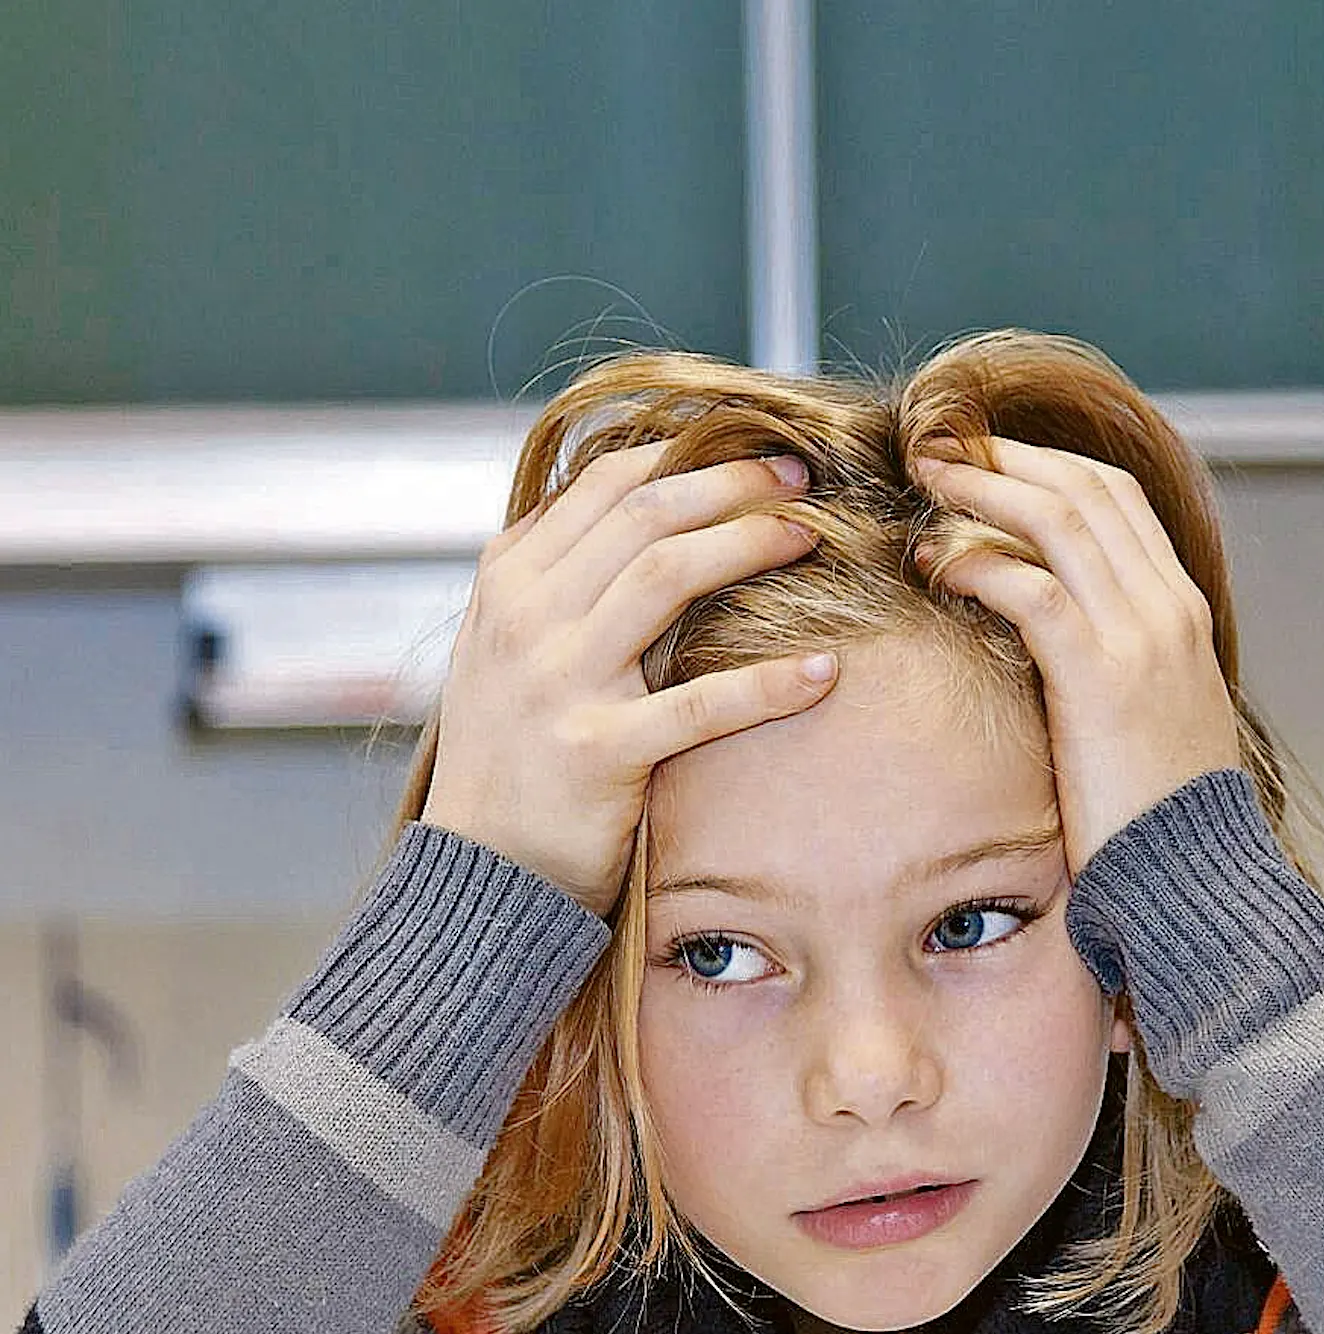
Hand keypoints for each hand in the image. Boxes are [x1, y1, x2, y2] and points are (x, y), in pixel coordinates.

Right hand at [422, 447, 829, 913]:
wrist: (478, 870)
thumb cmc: (509, 757)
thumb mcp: (503, 649)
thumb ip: (552, 578)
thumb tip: (625, 504)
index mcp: (509, 581)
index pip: (606, 485)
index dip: (688, 456)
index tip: (755, 453)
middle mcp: (529, 618)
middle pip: (646, 515)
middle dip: (732, 484)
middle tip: (800, 479)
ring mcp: (561, 682)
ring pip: (667, 577)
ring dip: (750, 544)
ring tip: (812, 538)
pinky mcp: (600, 753)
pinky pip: (699, 705)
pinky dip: (769, 684)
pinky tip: (824, 670)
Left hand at [912, 441, 1240, 873]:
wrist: (1194, 880)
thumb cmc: (1159, 818)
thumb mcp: (1149, 720)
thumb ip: (1113, 666)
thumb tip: (1049, 647)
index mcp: (1181, 613)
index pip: (1117, 500)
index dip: (1046, 464)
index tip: (987, 459)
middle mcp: (1167, 609)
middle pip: (1086, 489)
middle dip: (1007, 457)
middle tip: (941, 448)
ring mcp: (1140, 638)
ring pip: (1059, 519)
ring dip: (984, 490)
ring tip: (927, 481)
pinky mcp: (1100, 678)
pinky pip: (1032, 589)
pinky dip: (979, 565)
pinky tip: (938, 566)